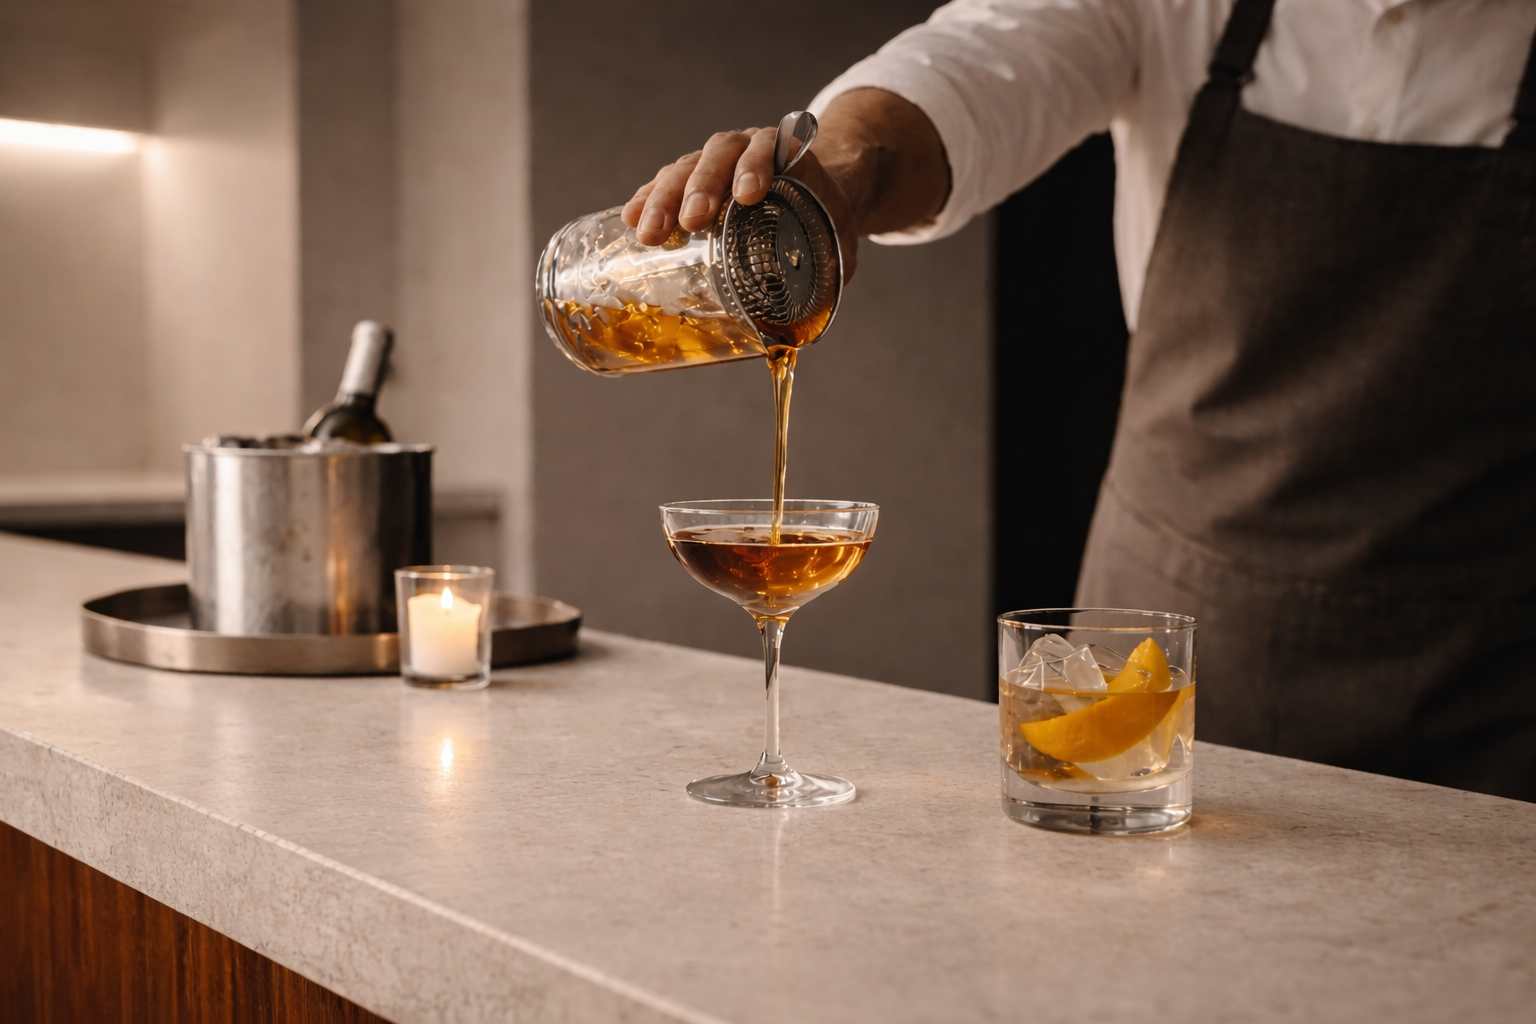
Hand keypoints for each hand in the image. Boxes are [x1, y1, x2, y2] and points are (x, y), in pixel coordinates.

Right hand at [621, 126, 862, 281]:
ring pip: (685, 168)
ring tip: (649, 233)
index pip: (768, 149)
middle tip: (692, 221)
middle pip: (719, 156)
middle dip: (703, 187)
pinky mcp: (690, 180)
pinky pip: (664, 183)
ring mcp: (714, 163)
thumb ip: (831, 272)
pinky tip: (631, 219)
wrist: (816, 193)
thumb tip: (806, 330)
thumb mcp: (837, 239)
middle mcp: (745, 149)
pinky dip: (648, 199)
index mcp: (785, 154)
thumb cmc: (825, 219)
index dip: (757, 166)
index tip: (749, 195)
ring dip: (665, 197)